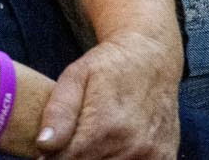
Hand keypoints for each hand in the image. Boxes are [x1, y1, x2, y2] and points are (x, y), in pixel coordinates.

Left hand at [32, 31, 180, 159]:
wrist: (153, 58)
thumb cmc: (109, 66)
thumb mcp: (75, 76)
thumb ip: (58, 112)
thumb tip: (43, 145)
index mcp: (105, 126)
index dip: (53, 158)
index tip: (49, 151)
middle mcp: (131, 146)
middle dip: (76, 158)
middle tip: (74, 141)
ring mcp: (151, 156)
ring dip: (98, 159)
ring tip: (94, 141)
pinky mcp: (164, 159)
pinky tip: (114, 147)